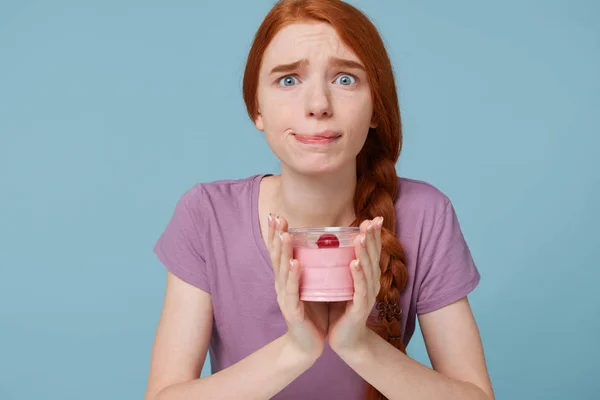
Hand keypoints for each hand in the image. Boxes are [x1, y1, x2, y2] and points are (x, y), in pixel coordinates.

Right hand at [267, 214, 328, 360]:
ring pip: (282, 270)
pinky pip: (292, 291)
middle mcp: (282, 285)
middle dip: (276, 235)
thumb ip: (313, 268)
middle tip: (276, 217)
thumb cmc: (312, 314)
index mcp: (287, 278)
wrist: (308, 345)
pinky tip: (295, 264)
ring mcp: (285, 297)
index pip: (280, 251)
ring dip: (283, 251)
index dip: (276, 233)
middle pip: (277, 256)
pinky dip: (293, 276)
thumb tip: (323, 246)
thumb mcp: (312, 286)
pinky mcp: (292, 311)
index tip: (276, 214)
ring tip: (284, 235)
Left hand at [328, 217, 382, 353]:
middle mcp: (370, 283)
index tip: (373, 218)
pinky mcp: (360, 308)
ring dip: (365, 252)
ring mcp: (367, 295)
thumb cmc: (341, 309)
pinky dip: (358, 275)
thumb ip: (339, 266)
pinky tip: (354, 263)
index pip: (370, 251)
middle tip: (371, 221)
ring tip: (362, 237)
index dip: (373, 235)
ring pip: (368, 269)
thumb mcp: (341, 283)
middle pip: (372, 256)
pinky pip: (360, 289)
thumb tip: (329, 245)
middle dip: (372, 238)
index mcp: (366, 276)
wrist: (345, 340)